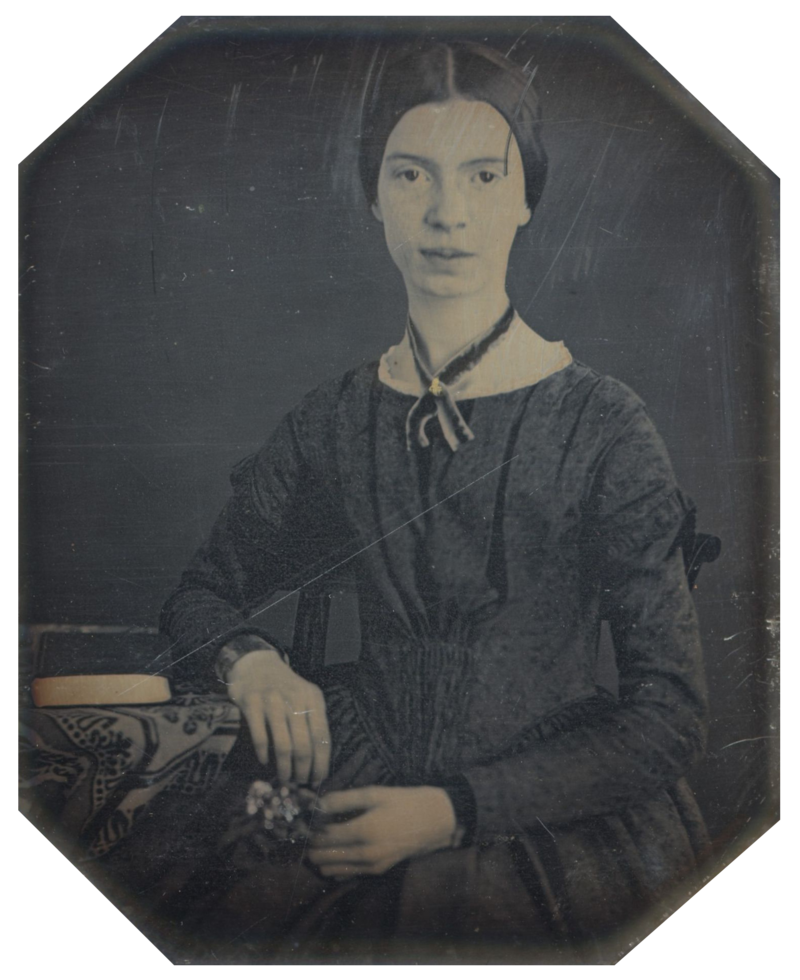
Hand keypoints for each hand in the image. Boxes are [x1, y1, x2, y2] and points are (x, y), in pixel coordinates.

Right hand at [225, 646, 329, 785]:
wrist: (256, 664)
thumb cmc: (284, 688)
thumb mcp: (304, 697)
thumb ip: (312, 722)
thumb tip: (318, 762)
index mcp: (313, 698)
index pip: (322, 737)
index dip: (322, 762)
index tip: (318, 779)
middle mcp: (295, 698)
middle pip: (304, 745)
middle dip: (304, 770)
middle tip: (299, 782)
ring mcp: (272, 700)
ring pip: (284, 745)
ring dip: (285, 768)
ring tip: (284, 777)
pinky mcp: (251, 704)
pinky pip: (261, 738)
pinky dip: (264, 755)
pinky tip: (264, 761)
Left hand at [308, 785, 456, 877]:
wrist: (434, 821)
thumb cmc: (404, 802)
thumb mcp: (374, 793)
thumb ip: (343, 799)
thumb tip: (316, 804)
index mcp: (364, 831)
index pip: (322, 836)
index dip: (310, 827)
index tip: (305, 818)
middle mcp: (365, 854)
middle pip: (322, 856)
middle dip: (311, 843)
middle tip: (309, 828)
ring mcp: (371, 866)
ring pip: (330, 869)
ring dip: (320, 856)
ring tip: (321, 837)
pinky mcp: (377, 871)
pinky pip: (345, 874)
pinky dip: (334, 864)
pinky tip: (336, 849)